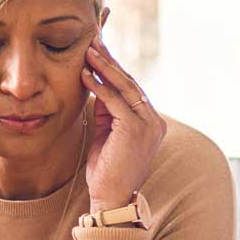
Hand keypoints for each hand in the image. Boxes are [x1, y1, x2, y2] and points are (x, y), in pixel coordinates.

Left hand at [80, 38, 165, 212]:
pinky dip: (99, 85)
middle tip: (94, 41)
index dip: (115, 69)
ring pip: (125, 87)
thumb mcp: (107, 135)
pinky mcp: (135, 129)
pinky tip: (85, 74)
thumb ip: (107, 111)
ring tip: (88, 50)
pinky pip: (115, 100)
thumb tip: (96, 84)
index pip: (132, 89)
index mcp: (151, 122)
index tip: (98, 51)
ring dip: (105, 67)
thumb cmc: (107, 171)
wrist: (111, 199)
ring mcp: (148, 124)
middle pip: (131, 83)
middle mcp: (154, 121)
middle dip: (110, 61)